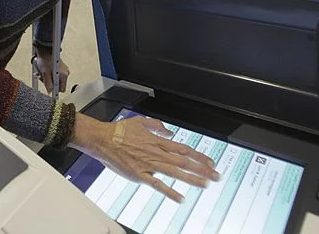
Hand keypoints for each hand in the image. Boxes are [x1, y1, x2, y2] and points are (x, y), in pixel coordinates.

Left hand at [33, 49, 68, 93]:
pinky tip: (44, 71)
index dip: (54, 90)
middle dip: (49, 83)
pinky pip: (54, 75)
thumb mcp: (45, 73)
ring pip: (55, 80)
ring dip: (48, 79)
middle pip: (58, 84)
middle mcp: (65, 73)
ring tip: (42, 74)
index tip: (49, 89)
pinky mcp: (60, 69)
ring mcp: (63, 71)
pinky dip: (49, 75)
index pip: (62, 89)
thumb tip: (50, 91)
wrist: (45, 50)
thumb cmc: (46, 59)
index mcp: (64, 75)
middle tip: (43, 78)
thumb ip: (48, 84)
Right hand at [71, 115, 219, 201]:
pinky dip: (170, 192)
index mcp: (158, 142)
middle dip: (202, 169)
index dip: (199, 156)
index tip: (210, 162)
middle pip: (184, 162)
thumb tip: (169, 131)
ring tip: (205, 185)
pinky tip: (180, 198)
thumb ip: (157, 126)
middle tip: (216, 176)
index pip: (184, 149)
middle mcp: (157, 153)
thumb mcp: (141, 121)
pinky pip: (158, 185)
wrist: (102, 139)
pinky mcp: (140, 175)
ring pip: (175, 172)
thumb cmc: (118, 131)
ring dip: (192, 179)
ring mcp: (149, 165)